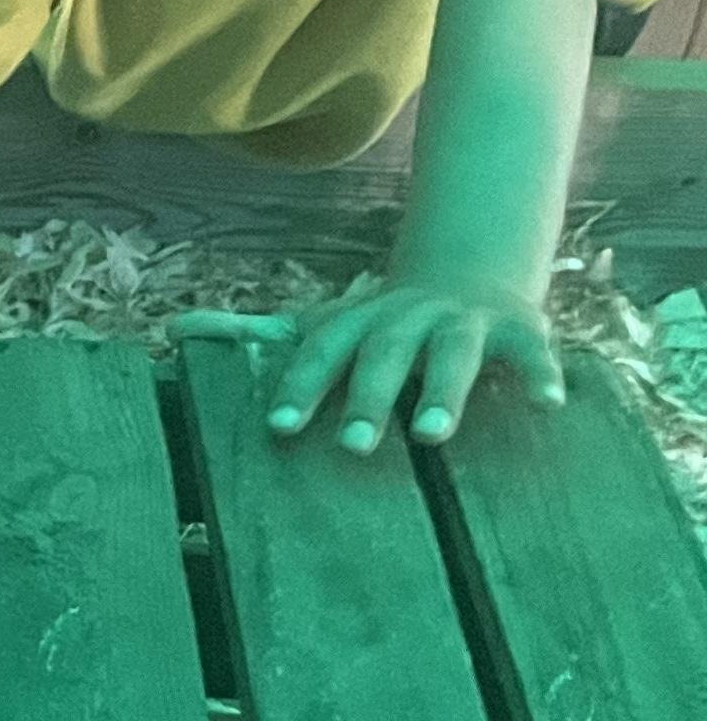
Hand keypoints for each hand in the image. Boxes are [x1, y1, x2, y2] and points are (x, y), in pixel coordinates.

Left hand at [195, 269, 566, 450]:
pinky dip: (540, 375)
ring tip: (432, 435)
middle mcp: (406, 320)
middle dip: (366, 398)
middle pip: (381, 356)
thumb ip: (252, 332)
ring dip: (441, 393)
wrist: (466, 273)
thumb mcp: (319, 324)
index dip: (299, 387)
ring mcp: (462, 324)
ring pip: (451, 357)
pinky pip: (530, 354)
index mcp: (355, 324)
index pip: (318, 353)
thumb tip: (174, 329)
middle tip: (351, 447)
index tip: (278, 427)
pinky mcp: (518, 331)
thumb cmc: (376, 324)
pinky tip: (547, 405)